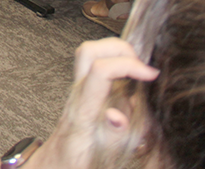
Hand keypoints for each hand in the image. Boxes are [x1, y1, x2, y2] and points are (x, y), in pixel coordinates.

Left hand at [29, 38, 157, 168]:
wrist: (54, 162)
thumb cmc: (74, 160)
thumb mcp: (95, 155)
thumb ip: (111, 136)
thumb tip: (118, 117)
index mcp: (84, 109)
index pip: (101, 71)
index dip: (128, 65)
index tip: (150, 74)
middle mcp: (78, 94)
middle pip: (89, 51)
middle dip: (120, 48)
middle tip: (142, 65)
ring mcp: (78, 90)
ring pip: (89, 53)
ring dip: (116, 53)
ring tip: (138, 69)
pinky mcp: (82, 90)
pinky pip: (94, 65)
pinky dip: (114, 63)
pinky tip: (130, 78)